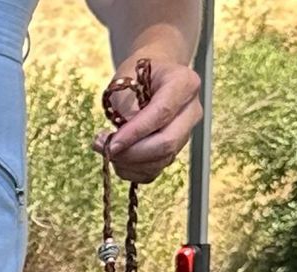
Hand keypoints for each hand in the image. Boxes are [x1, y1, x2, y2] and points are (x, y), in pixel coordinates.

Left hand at [94, 61, 200, 182]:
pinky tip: (118, 159)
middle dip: (132, 153)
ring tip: (107, 150)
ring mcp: (185, 133)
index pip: (161, 113)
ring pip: (160, 161)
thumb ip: (126, 110)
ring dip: (128, 164)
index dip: (134, 133)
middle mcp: (191, 110)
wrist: (152, 77)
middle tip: (105, 149)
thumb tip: (118, 144)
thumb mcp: (127, 80)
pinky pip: (154, 171)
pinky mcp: (175, 151)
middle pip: (167, 143)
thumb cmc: (138, 75)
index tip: (110, 143)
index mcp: (184, 83)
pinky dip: (132, 171)